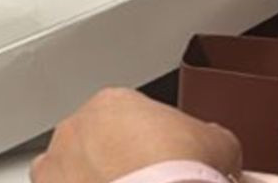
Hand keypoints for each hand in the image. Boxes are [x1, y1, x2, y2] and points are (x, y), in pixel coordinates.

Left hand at [31, 89, 240, 182]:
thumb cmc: (178, 174)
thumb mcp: (217, 143)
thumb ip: (212, 138)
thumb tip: (220, 148)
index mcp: (114, 102)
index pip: (129, 120)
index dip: (149, 147)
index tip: (161, 168)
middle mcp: (78, 128)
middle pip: (95, 143)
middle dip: (116, 164)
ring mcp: (57, 165)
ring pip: (71, 171)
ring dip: (89, 181)